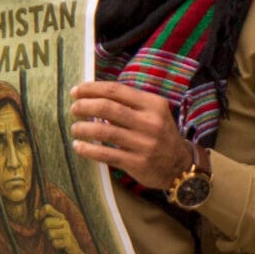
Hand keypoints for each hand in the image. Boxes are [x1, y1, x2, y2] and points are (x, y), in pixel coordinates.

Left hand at [40, 205, 76, 252]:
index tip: (40, 220)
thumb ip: (42, 218)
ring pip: (50, 233)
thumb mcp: (50, 226)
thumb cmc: (58, 236)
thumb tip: (36, 211)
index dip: (41, 214)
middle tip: (49, 233)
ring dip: (50, 238)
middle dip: (44, 229)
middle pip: (46, 222)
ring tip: (55, 239)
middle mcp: (64, 222)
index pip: (47, 208)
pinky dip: (55, 245)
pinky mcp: (68, 242)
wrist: (73, 249)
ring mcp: (67, 232)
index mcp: (59, 217)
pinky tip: (59, 244)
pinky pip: (55, 243)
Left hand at [72, 81, 194, 191]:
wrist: (180, 165)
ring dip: (82, 128)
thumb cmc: (158, 134)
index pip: (116, 90)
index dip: (91, 89)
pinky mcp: (138, 163)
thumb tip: (91, 95)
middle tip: (74, 109)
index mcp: (153, 104)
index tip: (76, 91)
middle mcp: (151, 122)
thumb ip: (128, 104)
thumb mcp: (152, 113)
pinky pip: (106, 154)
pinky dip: (87, 149)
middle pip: (108, 108)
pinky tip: (79, 146)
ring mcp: (145, 144)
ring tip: (75, 128)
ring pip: (104, 131)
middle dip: (84, 106)